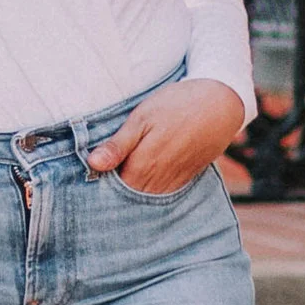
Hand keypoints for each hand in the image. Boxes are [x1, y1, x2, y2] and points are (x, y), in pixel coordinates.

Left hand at [84, 78, 245, 195]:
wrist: (220, 105)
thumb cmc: (177, 106)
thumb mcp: (141, 119)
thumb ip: (118, 145)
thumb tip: (93, 165)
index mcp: (142, 166)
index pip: (111, 191)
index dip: (97, 187)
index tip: (84, 181)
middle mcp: (157, 182)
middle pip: (126, 199)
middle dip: (111, 195)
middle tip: (95, 187)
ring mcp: (173, 183)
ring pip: (143, 199)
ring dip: (129, 196)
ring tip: (117, 184)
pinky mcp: (184, 180)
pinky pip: (160, 195)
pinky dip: (147, 192)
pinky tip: (140, 183)